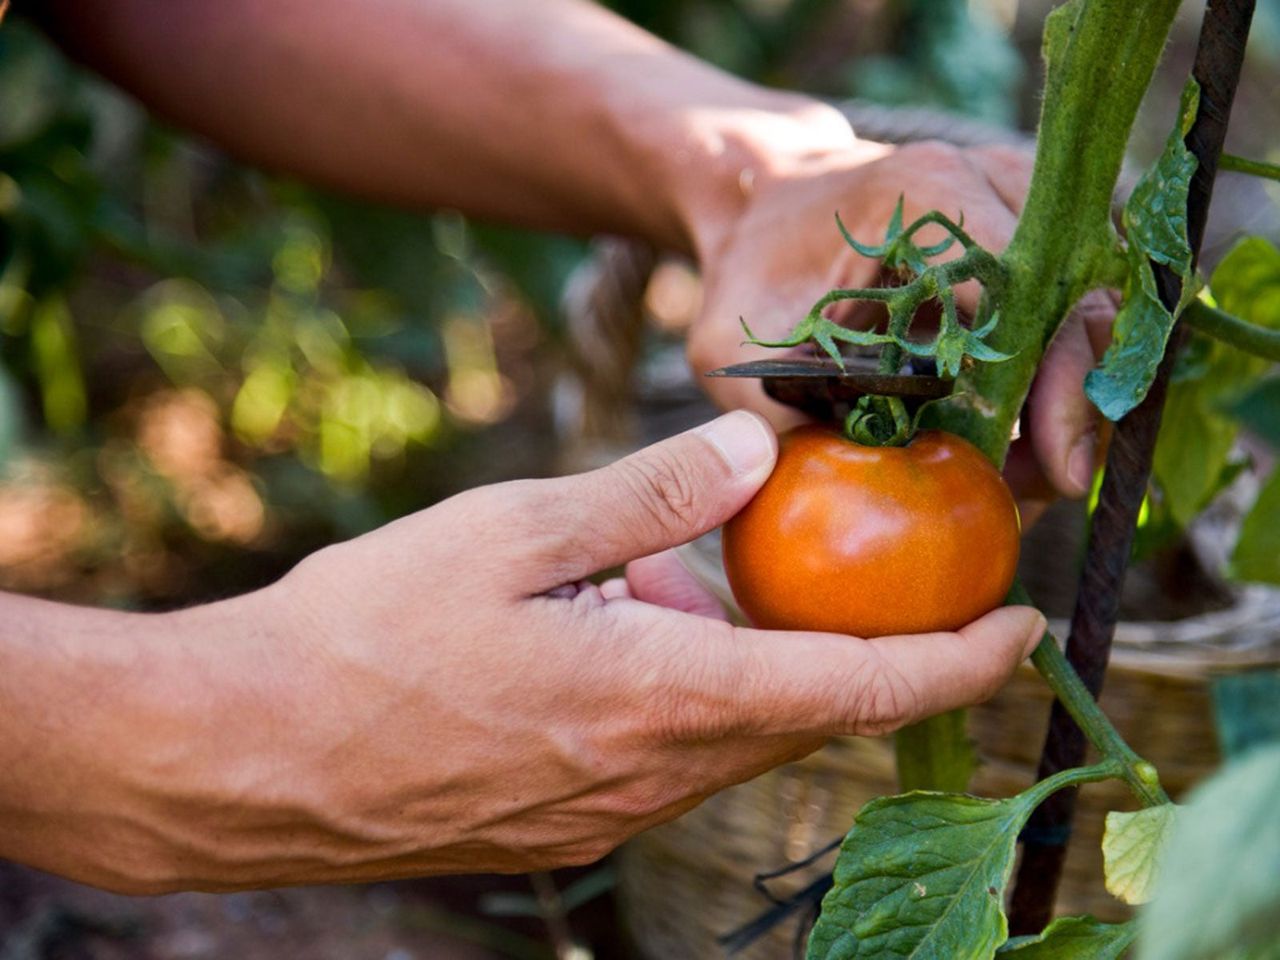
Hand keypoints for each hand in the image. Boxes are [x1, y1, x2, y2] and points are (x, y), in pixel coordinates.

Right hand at [59, 412, 1043, 892]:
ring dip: (764, 669)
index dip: (957, 660)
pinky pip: (670, 760)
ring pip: (738, 738)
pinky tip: (634, 639)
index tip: (1021, 624)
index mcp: (660, 696)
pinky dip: (696, 698)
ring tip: (727, 591)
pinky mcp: (563, 829)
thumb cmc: (367, 634)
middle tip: (876, 573)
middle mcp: (654, 776)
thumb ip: (650, 491)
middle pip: (808, 714)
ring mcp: (608, 815)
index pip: (860, 686)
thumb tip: (760, 450)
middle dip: (868, 654)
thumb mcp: (513, 530)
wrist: (247, 758)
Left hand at [688, 137, 1113, 514]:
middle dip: (1074, 402)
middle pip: (1078, 297)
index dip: (1051, 379)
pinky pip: (1069, 307)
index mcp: (926, 194)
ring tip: (1037, 474)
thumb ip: (787, 423)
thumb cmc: (751, 274)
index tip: (1052, 464)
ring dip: (1070, 394)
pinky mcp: (1024, 233)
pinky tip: (1026, 439)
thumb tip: (856, 510)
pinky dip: (1056, 374)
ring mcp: (1018, 200)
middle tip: (1054, 486)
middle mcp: (989, 181)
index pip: (1025, 286)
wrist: (762, 209)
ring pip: (1088, 305)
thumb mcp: (740, 348)